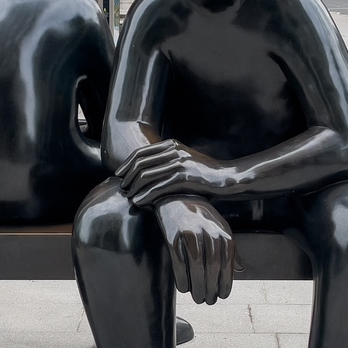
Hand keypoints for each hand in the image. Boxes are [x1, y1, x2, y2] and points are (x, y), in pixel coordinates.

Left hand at [116, 140, 233, 207]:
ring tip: (128, 197)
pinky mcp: (184, 177)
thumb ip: (168, 161)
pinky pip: (158, 187)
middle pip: (141, 163)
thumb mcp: (185, 161)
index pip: (141, 152)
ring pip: (147, 175)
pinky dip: (145, 196)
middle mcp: (174, 151)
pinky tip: (139, 202)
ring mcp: (179, 163)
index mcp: (171, 144)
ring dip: (134, 188)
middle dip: (128, 177)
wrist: (228, 178)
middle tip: (121, 188)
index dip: (126, 164)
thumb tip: (146, 170)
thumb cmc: (205, 174)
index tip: (118, 174)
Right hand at [154, 197, 237, 304]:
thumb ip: (231, 249)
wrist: (178, 198)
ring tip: (198, 298)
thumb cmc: (203, 218)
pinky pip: (179, 264)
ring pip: (196, 268)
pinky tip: (183, 289)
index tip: (222, 296)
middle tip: (208, 301)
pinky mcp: (173, 238)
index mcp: (224, 234)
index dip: (225, 283)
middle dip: (211, 288)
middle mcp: (209, 234)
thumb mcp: (221, 229)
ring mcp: (191, 235)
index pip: (227, 264)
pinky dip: (181, 279)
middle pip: (212, 269)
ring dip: (197, 288)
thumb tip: (241, 270)